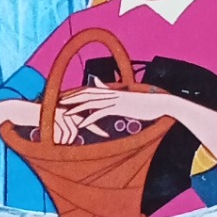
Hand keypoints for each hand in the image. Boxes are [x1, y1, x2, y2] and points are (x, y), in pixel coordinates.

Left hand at [56, 86, 176, 127]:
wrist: (160, 104)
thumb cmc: (145, 104)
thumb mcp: (130, 99)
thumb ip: (119, 97)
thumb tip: (115, 100)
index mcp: (112, 92)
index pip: (90, 90)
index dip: (76, 93)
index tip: (64, 97)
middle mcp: (111, 94)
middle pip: (86, 94)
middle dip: (71, 98)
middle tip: (57, 102)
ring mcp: (115, 100)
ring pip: (91, 103)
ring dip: (76, 108)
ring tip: (64, 114)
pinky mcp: (119, 108)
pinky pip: (101, 114)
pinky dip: (90, 119)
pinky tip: (81, 125)